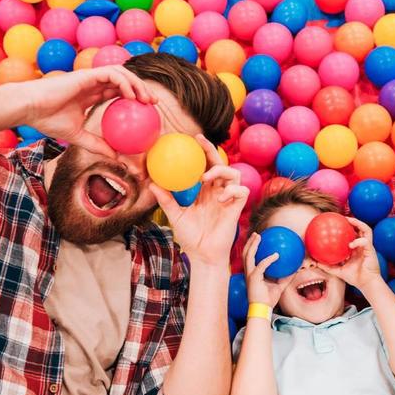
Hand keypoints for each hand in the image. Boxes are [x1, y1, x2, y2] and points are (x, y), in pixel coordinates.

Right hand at [20, 66, 155, 157]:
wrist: (29, 108)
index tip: (146, 110)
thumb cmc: (47, 120)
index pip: (117, 91)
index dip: (133, 97)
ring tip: (146, 99)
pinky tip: (131, 96)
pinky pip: (111, 74)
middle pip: (123, 80)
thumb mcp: (78, 136)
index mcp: (90, 94)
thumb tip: (117, 158)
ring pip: (121, 73)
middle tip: (153, 104)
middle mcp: (92, 84)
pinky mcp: (86, 74)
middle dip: (141, 88)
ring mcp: (90, 77)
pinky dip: (124, 82)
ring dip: (136, 84)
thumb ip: (96, 145)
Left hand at [149, 135, 247, 266]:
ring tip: (206, 179)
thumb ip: (167, 199)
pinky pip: (242, 192)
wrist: (202, 256)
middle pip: (221, 165)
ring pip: (234, 175)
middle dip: (212, 151)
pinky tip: (220, 199)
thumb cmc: (191, 238)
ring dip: (221, 172)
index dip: (202, 152)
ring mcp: (228, 200)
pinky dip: (232, 191)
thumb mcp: (176, 216)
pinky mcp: (237, 209)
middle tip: (201, 141)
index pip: (206, 167)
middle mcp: (218, 193)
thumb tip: (152, 184)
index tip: (192, 139)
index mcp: (205, 192)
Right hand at [242, 232, 294, 306]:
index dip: (252, 248)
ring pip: (248, 255)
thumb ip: (286, 277)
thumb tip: (296, 269)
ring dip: (253, 245)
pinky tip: (276, 255)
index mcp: (252, 273)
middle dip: (250, 242)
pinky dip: (268, 259)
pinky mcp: (254, 278)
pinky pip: (261, 265)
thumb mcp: (279, 286)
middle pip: (245, 253)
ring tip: (259, 236)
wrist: (262, 309)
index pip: (250, 258)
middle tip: (256, 234)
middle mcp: (249, 272)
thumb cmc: (269, 299)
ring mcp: (250, 274)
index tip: (258, 240)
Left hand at [318, 217, 380, 291]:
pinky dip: (358, 241)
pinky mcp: (371, 250)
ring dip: (359, 224)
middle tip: (344, 217)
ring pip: (366, 230)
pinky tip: (351, 244)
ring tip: (349, 220)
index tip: (338, 223)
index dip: (348, 227)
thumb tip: (315, 263)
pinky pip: (365, 241)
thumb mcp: (338, 271)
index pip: (354, 234)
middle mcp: (362, 245)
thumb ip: (328, 266)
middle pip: (361, 229)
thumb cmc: (355, 277)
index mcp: (357, 248)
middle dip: (354, 221)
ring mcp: (368, 247)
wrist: (367, 284)